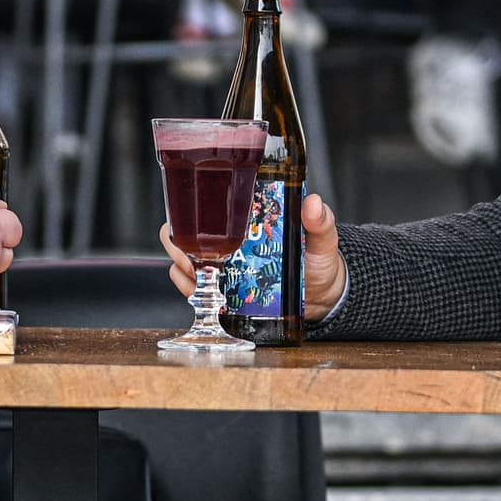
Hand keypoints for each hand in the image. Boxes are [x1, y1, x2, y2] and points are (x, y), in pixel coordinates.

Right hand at [162, 192, 345, 322]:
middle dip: (178, 247)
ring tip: (202, 280)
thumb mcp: (322, 239)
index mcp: (243, 218)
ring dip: (183, 272)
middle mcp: (224, 239)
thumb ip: (320, 221)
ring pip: (179, 262)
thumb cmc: (317, 261)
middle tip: (194, 262)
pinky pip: (192, 289)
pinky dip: (192, 292)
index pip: (204, 206)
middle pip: (181, 234)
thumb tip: (312, 204)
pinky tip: (205, 295)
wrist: (322, 296)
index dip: (189, 214)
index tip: (196, 230)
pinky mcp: (220, 290)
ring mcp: (219, 265)